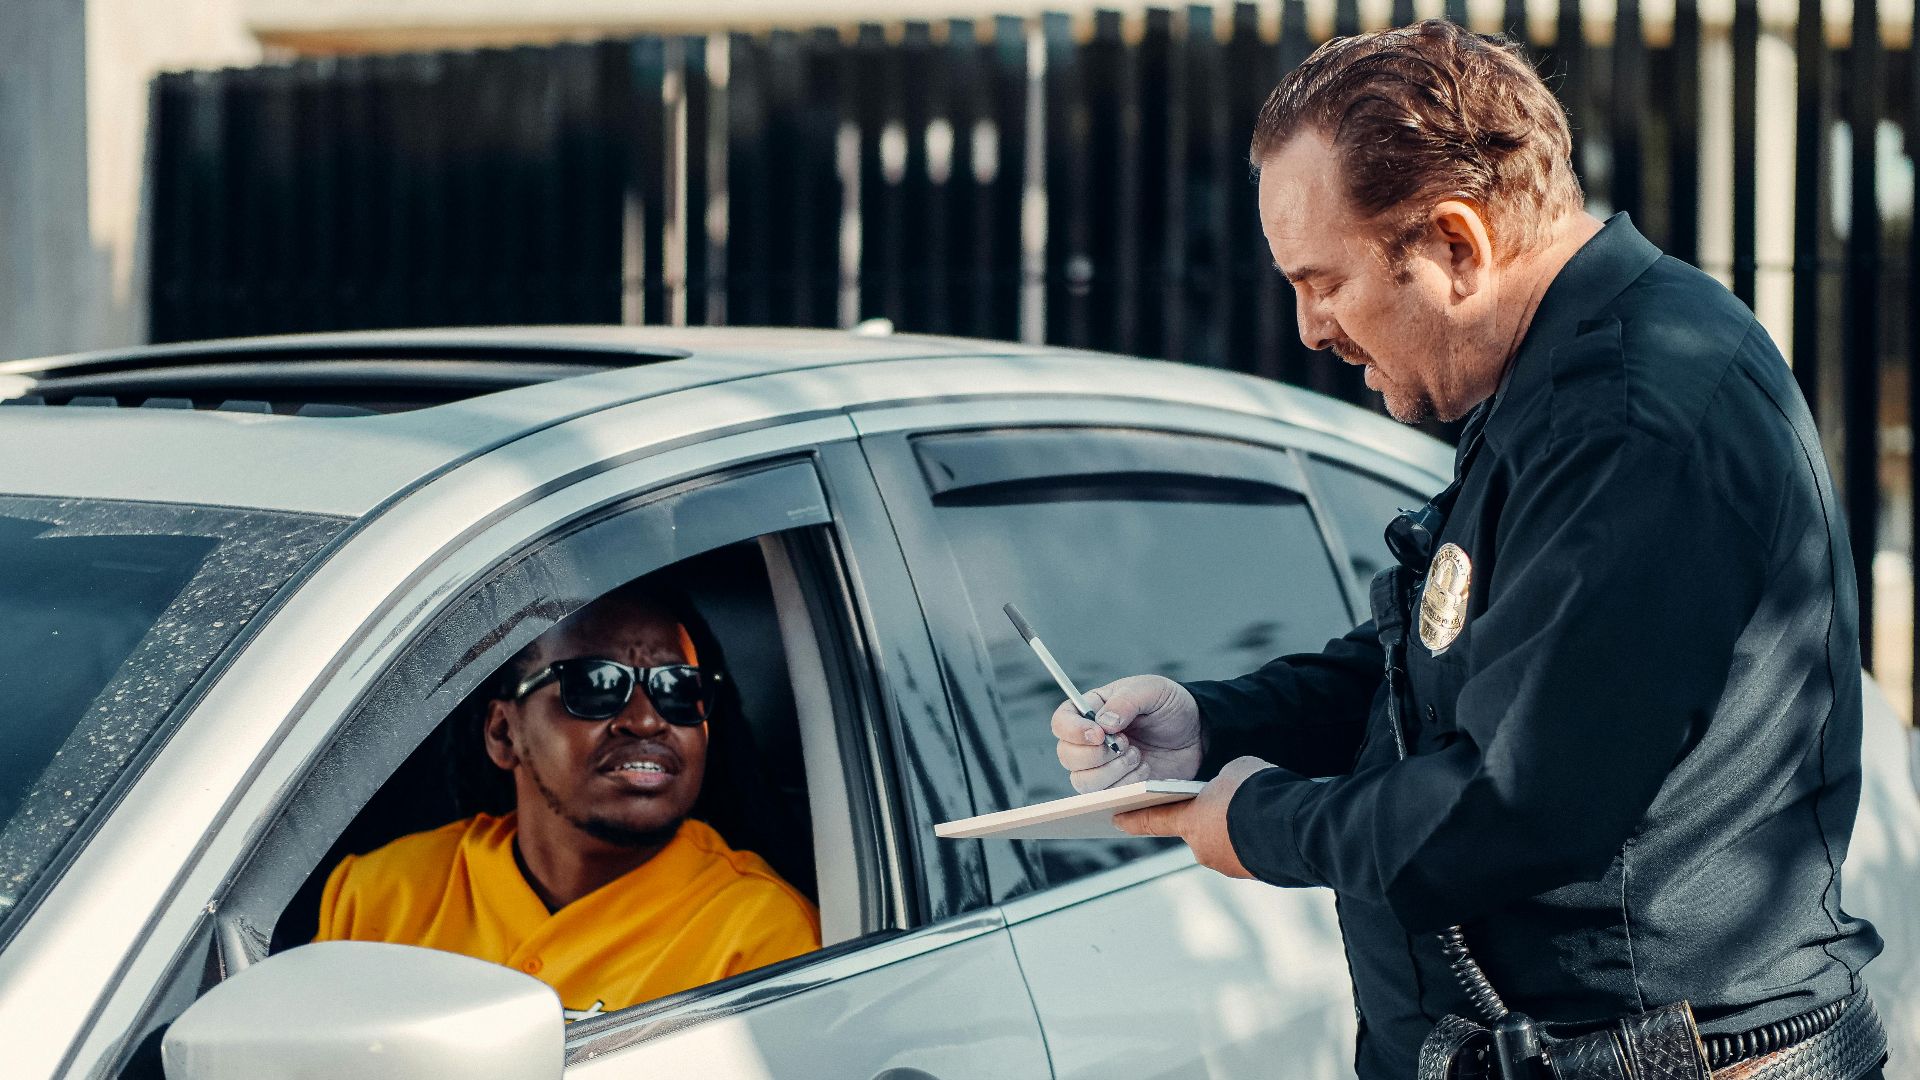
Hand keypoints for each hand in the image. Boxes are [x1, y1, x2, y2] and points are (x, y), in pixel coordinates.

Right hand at [1052, 674, 1202, 792]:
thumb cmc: (1169, 705)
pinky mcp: (1117, 788)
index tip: (1098, 734)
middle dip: (1097, 754)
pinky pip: (1106, 797)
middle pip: (1067, 756)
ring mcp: (1101, 767)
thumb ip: (1126, 701)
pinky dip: (1126, 785)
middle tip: (1126, 743)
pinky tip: (1145, 770)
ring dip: (1111, 771)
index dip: (1072, 731)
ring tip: (1137, 756)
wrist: (1197, 734)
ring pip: (1083, 781)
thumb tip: (1103, 723)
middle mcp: (1089, 741)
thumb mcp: (1152, 690)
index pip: (1061, 722)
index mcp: (1091, 711)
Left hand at [1112, 755, 1274, 878]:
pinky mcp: (1257, 873)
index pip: (1153, 820)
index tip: (1116, 820)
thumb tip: (1229, 796)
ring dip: (1235, 828)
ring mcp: (1231, 865)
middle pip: (1198, 829)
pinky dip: (1255, 838)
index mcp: (1190, 822)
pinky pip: (1249, 850)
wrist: (1297, 827)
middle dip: (1210, 816)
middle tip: (1230, 799)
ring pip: (1226, 841)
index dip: (1134, 818)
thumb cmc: (1259, 792)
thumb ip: (1221, 785)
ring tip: (1259, 811)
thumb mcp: (1234, 772)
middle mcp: (1204, 850)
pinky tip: (1271, 825)